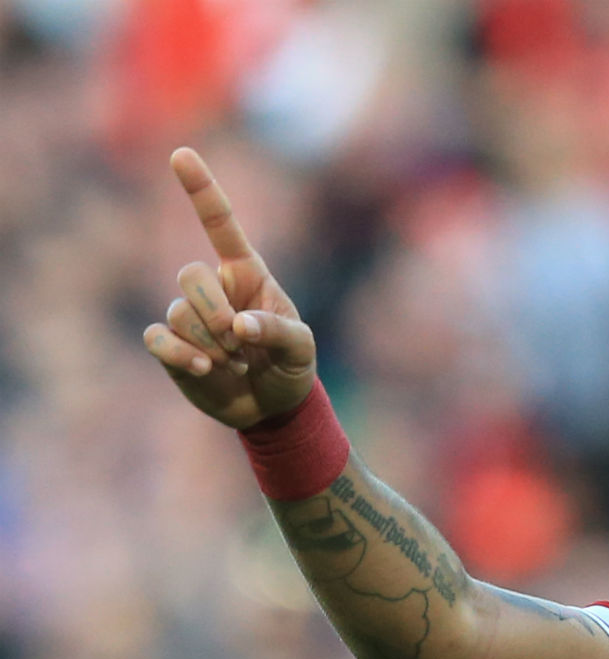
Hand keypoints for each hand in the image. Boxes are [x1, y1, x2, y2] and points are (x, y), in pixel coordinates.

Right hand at [143, 148, 316, 429]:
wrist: (273, 407)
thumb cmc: (291, 367)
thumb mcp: (302, 348)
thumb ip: (278, 331)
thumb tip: (239, 326)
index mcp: (248, 275)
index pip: (220, 225)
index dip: (201, 189)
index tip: (181, 153)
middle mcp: (214, 289)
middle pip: (190, 275)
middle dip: (214, 312)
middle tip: (240, 344)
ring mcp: (188, 316)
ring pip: (177, 313)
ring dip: (210, 344)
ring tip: (236, 364)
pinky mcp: (170, 346)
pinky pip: (157, 338)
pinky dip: (180, 356)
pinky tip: (205, 371)